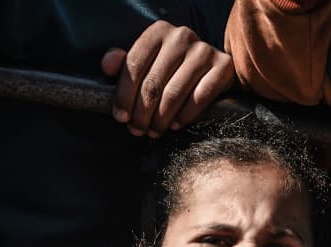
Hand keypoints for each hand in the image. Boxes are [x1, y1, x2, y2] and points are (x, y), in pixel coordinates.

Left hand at [102, 21, 234, 137]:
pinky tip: (175, 125)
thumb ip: (124, 63)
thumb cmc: (172, 68)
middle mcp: (181, 36)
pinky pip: (200, 97)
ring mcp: (203, 50)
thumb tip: (107, 66)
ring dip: (161, 118)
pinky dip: (185, 115)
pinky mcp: (223, 66)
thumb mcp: (147, 62)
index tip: (121, 117)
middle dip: (142, 112)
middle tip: (137, 130)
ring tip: (154, 131)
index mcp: (159, 31)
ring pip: (174, 93)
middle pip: (153, 82)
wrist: (211, 68)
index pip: (134, 65)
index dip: (124, 95)